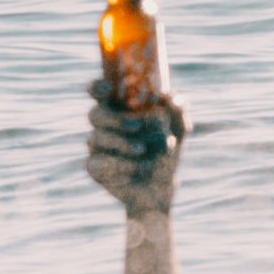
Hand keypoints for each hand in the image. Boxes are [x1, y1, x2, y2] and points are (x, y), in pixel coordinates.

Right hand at [85, 80, 189, 215]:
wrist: (162, 186)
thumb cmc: (166, 150)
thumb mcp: (178, 129)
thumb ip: (177, 110)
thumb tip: (169, 96)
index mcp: (120, 108)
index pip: (100, 91)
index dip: (98, 86)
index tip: (109, 86)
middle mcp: (104, 125)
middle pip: (94, 114)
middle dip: (115, 119)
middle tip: (138, 125)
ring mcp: (97, 146)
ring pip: (97, 138)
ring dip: (123, 144)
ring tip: (143, 151)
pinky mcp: (94, 168)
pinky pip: (98, 163)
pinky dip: (121, 165)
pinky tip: (139, 168)